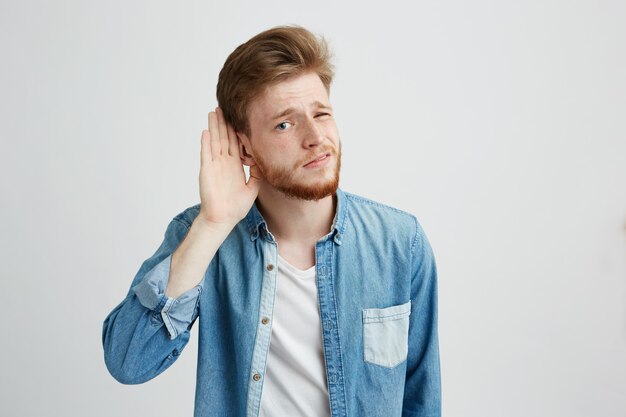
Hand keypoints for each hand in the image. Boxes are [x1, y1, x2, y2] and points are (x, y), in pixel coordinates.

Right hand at [198, 107, 262, 226]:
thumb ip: (258, 173)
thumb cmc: (235, 207)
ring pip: (214, 141)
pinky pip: (206, 154)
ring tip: (213, 112)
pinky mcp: (207, 171)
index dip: (235, 130)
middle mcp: (224, 163)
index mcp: (234, 166)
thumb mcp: (253, 188)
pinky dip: (206, 143)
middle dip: (223, 122)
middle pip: (224, 137)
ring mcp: (214, 165)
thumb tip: (264, 160)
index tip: (238, 117)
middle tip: (223, 107)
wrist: (223, 219)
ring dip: (214, 127)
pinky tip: (207, 131)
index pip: (235, 143)